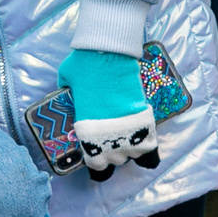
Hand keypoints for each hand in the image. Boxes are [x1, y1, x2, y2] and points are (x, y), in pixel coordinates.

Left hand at [62, 49, 155, 180]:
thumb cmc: (83, 65)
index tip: (97, 157)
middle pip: (114, 160)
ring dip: (130, 150)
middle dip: (112, 153)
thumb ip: (68, 90)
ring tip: (127, 140)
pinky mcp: (144, 120)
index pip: (95, 163)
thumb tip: (67, 89)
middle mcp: (106, 136)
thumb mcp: (67, 79)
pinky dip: (149, 151)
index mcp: (85, 130)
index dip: (97, 163)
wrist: (108, 53)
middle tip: (111, 140)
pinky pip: (150, 147)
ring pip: (132, 155)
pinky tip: (146, 148)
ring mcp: (126, 130)